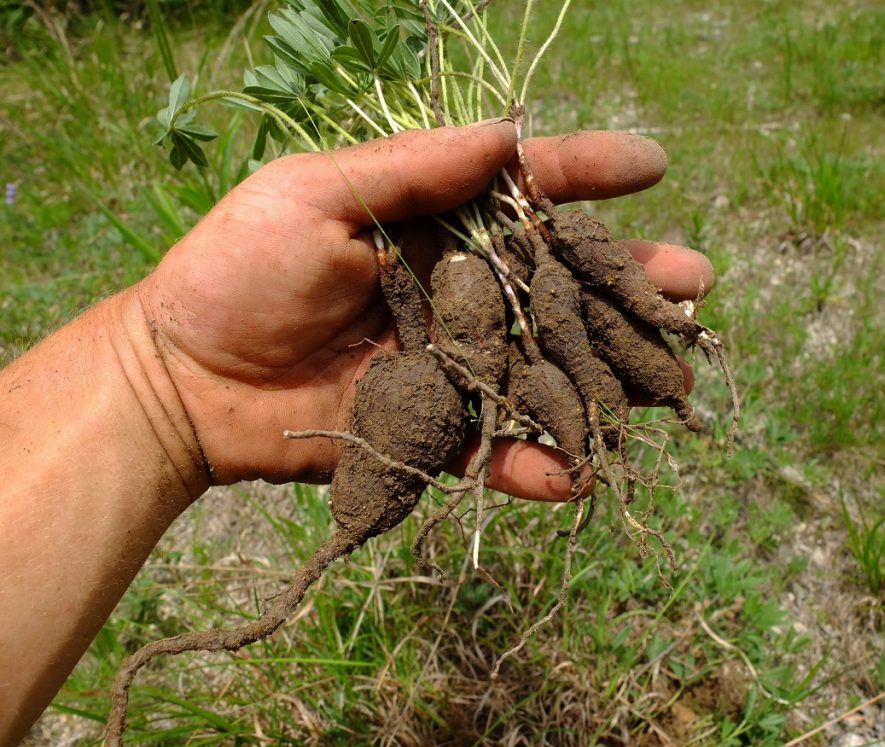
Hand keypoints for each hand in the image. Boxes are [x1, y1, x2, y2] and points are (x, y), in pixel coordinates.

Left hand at [128, 121, 713, 497]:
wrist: (185, 382)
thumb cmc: (238, 271)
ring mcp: (449, 364)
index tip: (651, 165)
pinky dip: (534, 465)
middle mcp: (454, 291)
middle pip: (558, 286)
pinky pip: (494, 450)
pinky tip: (579, 469)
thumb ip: (414, 168)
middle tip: (695, 286)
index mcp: (431, 224)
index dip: (587, 175)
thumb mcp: (316, 193)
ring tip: (672, 378)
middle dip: (628, 285)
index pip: (523, 193)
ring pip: (545, 368)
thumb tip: (506, 134)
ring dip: (608, 376)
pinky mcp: (431, 430)